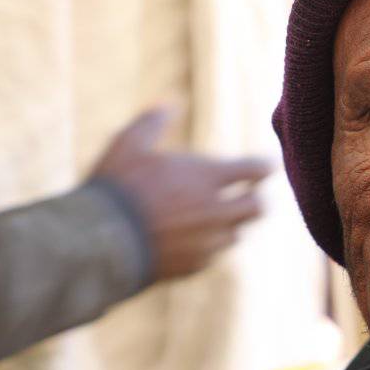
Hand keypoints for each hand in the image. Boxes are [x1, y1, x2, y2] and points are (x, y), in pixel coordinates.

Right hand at [91, 107, 271, 280]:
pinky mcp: (196, 265)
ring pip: (237, 234)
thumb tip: (169, 103)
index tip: (268, 166)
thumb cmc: (116, 188)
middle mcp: (216, 211)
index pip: (254, 170)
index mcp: (207, 177)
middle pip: (258, 207)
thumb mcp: (128, 143)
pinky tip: (194, 240)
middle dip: (256, 198)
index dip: (265, 166)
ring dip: (231, 224)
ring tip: (218, 217)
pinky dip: (209, 246)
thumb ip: (153, 121)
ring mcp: (209, 241)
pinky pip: (214, 255)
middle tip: (252, 194)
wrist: (102, 243)